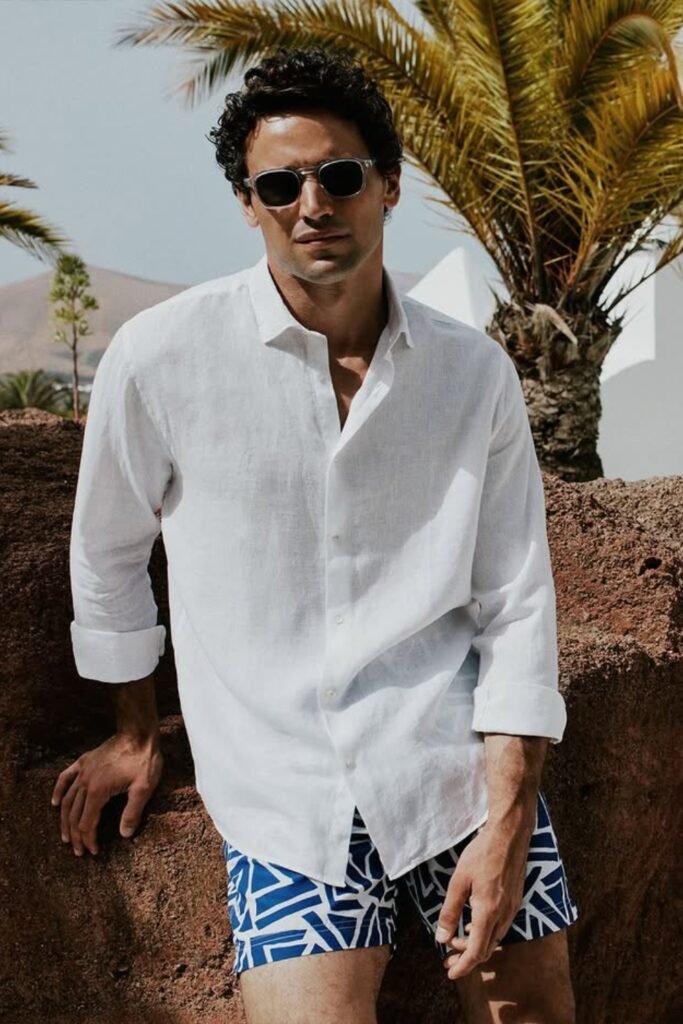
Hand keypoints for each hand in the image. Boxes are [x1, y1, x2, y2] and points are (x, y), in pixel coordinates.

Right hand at [50, 733, 162, 855]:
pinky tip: (54, 802)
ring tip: (66, 836)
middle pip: (74, 815)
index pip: (87, 823)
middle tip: (79, 851)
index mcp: (98, 791)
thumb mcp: (143, 788)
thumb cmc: (144, 760)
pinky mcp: (84, 761)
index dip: (88, 839)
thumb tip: (125, 835)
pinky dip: (58, 791)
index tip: (92, 852)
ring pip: (67, 800)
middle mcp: (85, 782)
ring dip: (64, 820)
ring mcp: (83, 770)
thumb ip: (132, 813)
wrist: (138, 733)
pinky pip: (65, 777)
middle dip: (76, 835)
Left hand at [435, 819, 531, 979]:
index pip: (476, 951)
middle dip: (466, 958)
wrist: (509, 835)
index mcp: (488, 912)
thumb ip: (450, 911)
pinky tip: (473, 925)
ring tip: (456, 941)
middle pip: (486, 949)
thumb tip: (441, 938)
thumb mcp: (459, 881)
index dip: (463, 967)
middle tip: (447, 958)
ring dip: (476, 945)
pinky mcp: (515, 901)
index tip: (450, 973)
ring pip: (494, 939)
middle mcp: (503, 915)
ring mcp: (512, 908)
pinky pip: (500, 927)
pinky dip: (485, 933)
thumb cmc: (482, 854)